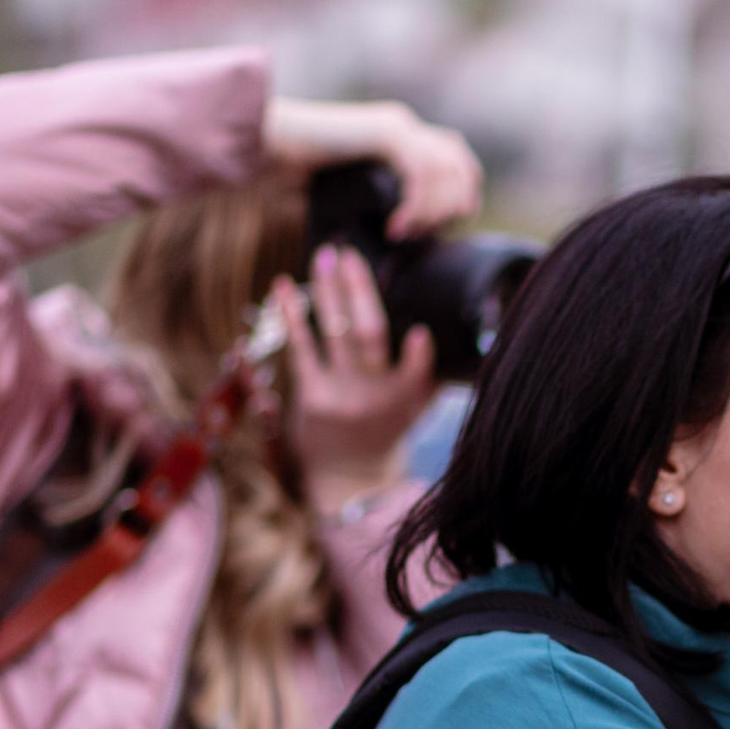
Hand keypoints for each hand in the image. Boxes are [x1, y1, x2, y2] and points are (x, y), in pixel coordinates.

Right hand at [262, 98, 482, 237]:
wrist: (266, 146)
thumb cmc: (297, 170)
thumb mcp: (352, 186)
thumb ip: (381, 196)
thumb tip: (403, 232)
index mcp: (400, 131)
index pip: (457, 157)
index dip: (462, 192)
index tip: (446, 225)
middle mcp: (403, 124)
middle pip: (459, 165)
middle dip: (453, 205)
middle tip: (425, 234)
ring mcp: (395, 124)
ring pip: (443, 172)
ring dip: (431, 212)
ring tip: (404, 234)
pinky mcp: (384, 132)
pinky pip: (420, 174)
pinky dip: (415, 207)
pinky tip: (396, 227)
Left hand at [273, 247, 439, 513]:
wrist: (349, 475)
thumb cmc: (386, 430)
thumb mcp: (417, 409)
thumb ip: (430, 375)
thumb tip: (445, 329)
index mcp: (404, 398)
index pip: (416, 374)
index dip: (419, 357)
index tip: (420, 332)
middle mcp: (372, 396)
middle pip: (370, 335)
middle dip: (361, 290)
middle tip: (352, 253)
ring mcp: (339, 394)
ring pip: (335, 333)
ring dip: (328, 290)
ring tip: (325, 256)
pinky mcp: (310, 395)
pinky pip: (301, 347)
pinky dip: (293, 315)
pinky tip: (284, 286)